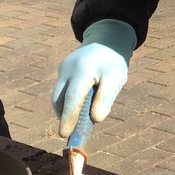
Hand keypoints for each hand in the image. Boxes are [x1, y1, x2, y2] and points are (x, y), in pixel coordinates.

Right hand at [52, 19, 136, 136]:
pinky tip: (80, 107)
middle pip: (59, 98)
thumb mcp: (115, 78)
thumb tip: (96, 119)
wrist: (106, 40)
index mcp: (82, 69)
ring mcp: (63, 69)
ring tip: (78, 120)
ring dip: (66, 110)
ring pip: (59, 95)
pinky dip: (68, 101)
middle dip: (63, 117)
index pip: (73, 97)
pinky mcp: (62, 71)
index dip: (68, 117)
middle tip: (70, 133)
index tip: (64, 134)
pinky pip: (63, 90)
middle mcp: (67, 69)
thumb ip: (106, 98)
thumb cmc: (113, 61)